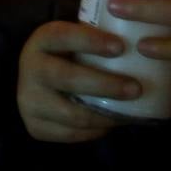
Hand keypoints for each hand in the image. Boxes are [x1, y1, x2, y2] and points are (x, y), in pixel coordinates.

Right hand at [16, 21, 138, 142]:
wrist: (36, 82)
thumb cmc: (68, 55)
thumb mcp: (75, 40)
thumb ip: (98, 38)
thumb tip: (142, 42)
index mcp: (41, 40)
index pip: (63, 36)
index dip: (91, 41)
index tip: (121, 47)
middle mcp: (30, 69)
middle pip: (69, 78)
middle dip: (106, 85)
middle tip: (136, 88)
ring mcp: (29, 101)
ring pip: (72, 113)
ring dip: (105, 114)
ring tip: (130, 112)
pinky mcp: (35, 127)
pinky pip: (71, 134)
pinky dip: (96, 131)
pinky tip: (112, 122)